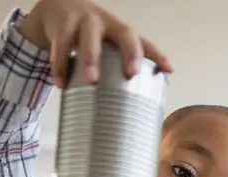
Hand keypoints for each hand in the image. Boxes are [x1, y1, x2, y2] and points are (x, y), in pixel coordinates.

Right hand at [19, 0, 172, 87]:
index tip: (168, 70)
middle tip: (131, 73)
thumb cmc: (89, 38)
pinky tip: (61, 83)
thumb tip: (126, 114)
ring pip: (89, 37)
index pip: (143, 42)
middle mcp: (107, 24)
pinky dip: (60, 64)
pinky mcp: (63, 25)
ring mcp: (84, 21)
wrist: (59, 9)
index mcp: (120, 32)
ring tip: (91, 80)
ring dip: (90, 58)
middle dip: (129, 52)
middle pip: (123, 33)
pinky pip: (62, 44)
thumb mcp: (105, 48)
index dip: (157, 55)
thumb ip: (113, 71)